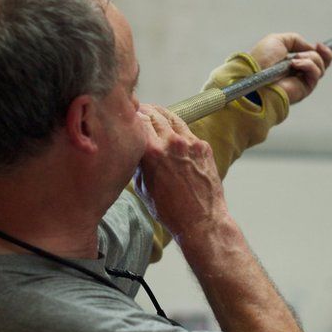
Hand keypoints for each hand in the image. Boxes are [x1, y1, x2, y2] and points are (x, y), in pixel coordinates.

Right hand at [133, 104, 228, 238]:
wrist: (201, 220)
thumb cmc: (169, 211)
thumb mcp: (142, 188)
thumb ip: (138, 164)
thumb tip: (135, 149)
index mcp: (152, 152)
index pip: (138, 120)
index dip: (131, 116)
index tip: (127, 116)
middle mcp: (172, 143)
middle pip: (154, 114)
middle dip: (145, 111)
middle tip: (139, 111)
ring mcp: (191, 143)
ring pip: (172, 118)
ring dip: (161, 115)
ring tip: (154, 116)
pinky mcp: (204, 147)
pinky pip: (187, 132)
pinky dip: (177, 130)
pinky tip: (172, 136)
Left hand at [248, 33, 331, 103]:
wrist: (255, 75)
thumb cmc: (260, 59)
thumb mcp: (278, 40)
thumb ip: (295, 40)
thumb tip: (310, 47)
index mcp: (291, 61)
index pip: (314, 58)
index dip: (321, 51)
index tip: (319, 45)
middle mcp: (298, 72)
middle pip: (322, 63)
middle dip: (323, 54)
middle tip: (316, 48)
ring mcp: (301, 81)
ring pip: (320, 67)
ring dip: (310, 58)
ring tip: (294, 59)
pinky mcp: (304, 89)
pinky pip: (316, 74)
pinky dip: (308, 65)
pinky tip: (295, 64)